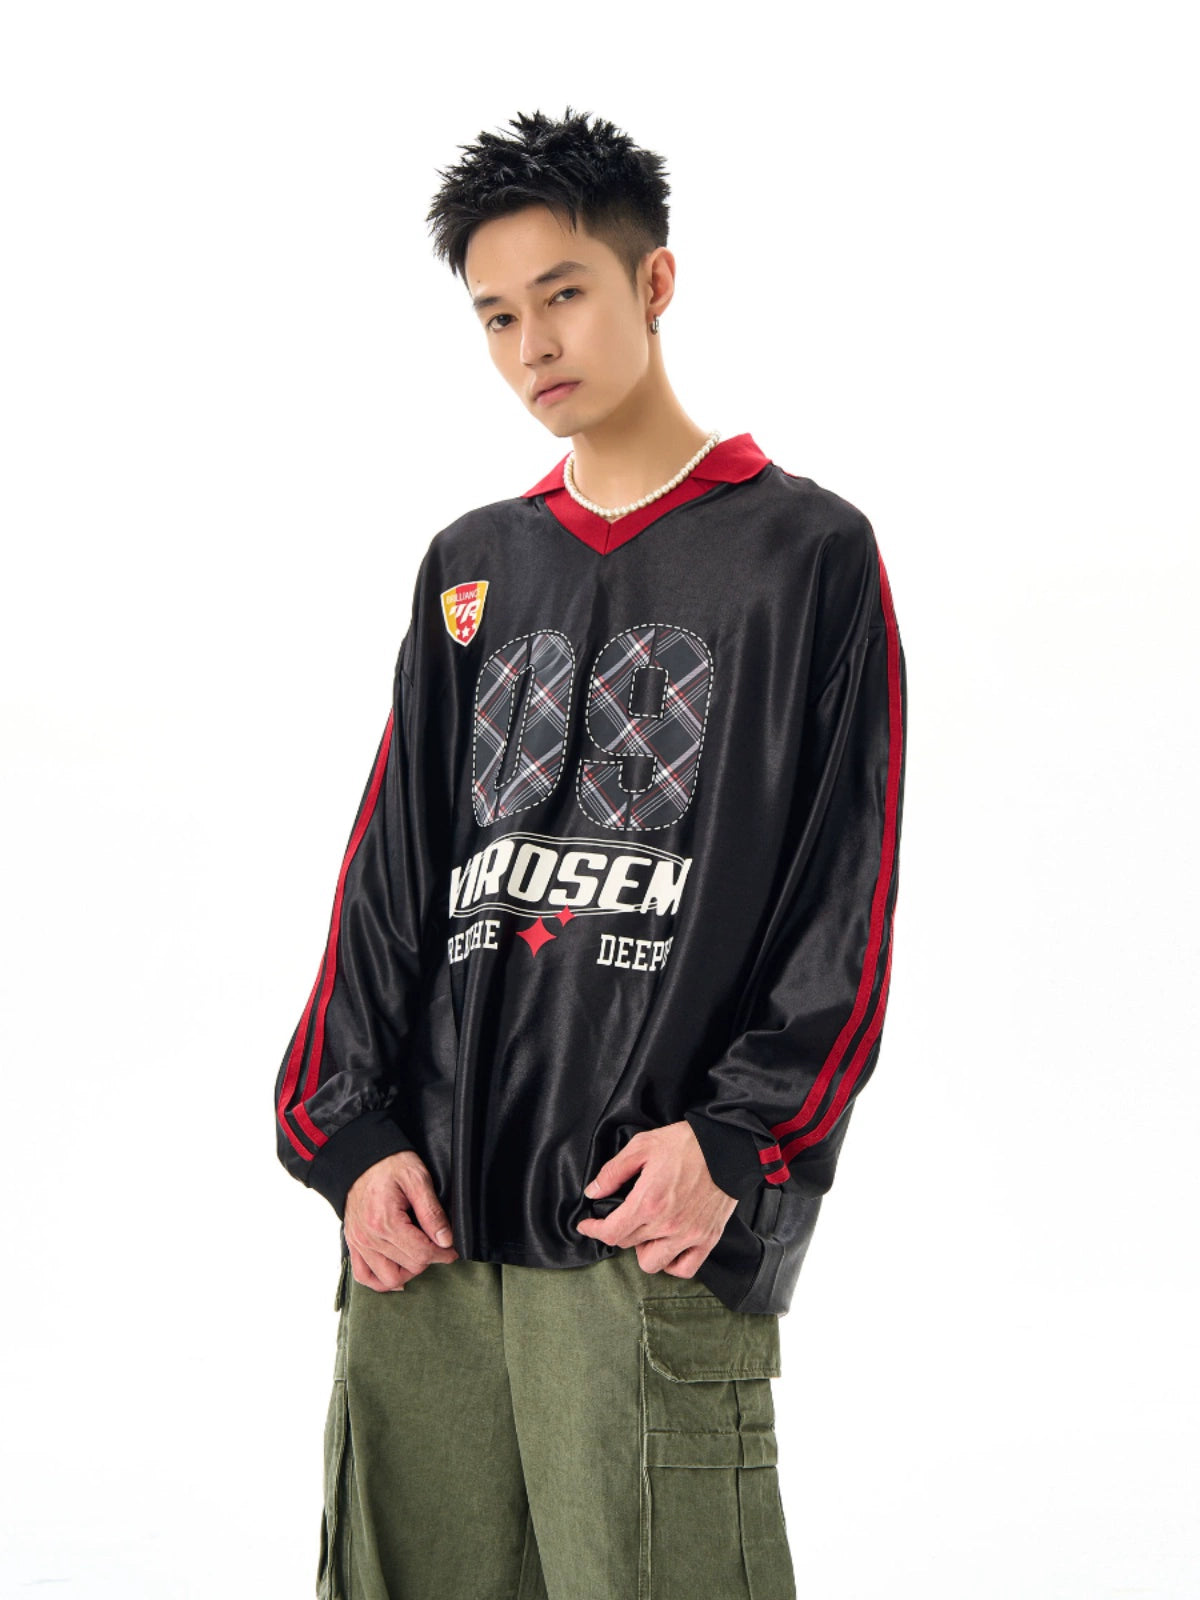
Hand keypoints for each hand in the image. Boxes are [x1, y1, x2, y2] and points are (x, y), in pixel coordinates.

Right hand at [343, 1150, 457, 1291]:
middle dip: (429, 1259)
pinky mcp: (353, 1244)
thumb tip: (446, 1241)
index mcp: (385, 1222)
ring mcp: (359, 1243)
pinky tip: (397, 1273)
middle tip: (438, 1246)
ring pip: (388, 1279)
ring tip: (419, 1256)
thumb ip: (432, 1212)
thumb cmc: (390, 1164)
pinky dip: (381, 1280)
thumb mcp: (418, 1179)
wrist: (360, 1157)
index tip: (452, 1249)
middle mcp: (369, 1237)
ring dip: (407, 1272)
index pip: (421, 1254)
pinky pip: (364, 1276)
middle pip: (409, 1267)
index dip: (443, 1254)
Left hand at [575, 1121, 738, 1276]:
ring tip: (646, 1231)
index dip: (593, 1230)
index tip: (588, 1225)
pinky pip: (684, 1268)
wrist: (727, 1147)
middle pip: (628, 1245)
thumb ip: (613, 1171)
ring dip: (643, 1250)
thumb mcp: (642, 1146)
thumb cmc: (686, 1143)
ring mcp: (688, 1236)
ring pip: (652, 1263)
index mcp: (648, 1202)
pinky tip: (667, 1247)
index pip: (611, 1233)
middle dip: (618, 1231)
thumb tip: (593, 1192)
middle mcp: (667, 1225)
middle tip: (622, 1216)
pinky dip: (672, 1263)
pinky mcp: (707, 1239)